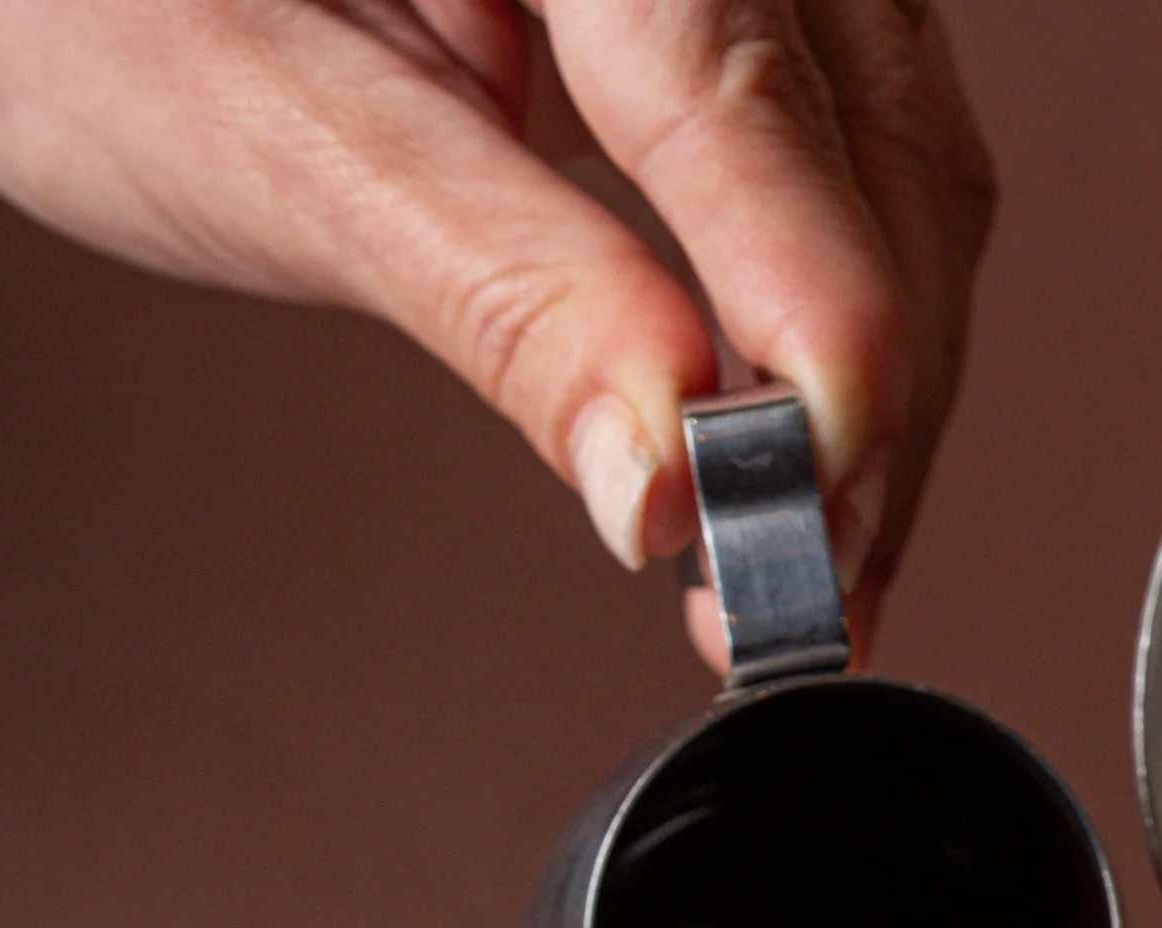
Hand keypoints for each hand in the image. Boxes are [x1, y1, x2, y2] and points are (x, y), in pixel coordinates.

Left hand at [0, 1, 994, 644]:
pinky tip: (780, 432)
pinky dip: (828, 304)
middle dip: (866, 393)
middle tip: (800, 592)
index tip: (798, 528)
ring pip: (892, 149)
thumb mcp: (269, 135)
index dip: (813, 338)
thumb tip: (665, 475)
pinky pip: (840, 139)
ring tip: (798, 548)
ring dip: (873, 369)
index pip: (752, 100)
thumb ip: (500, 294)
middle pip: (872, 140)